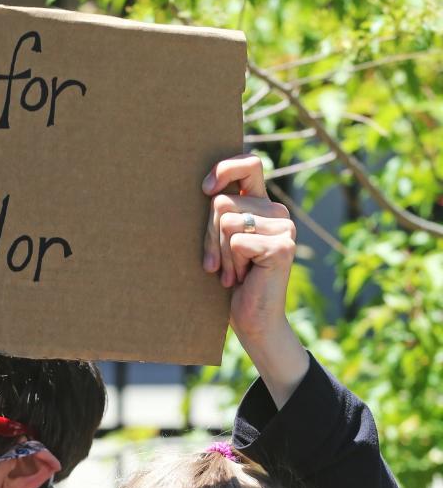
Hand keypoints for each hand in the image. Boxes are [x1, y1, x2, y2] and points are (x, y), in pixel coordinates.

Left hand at [202, 154, 308, 406]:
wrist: (253, 322)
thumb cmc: (231, 284)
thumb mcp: (221, 243)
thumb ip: (219, 215)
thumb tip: (205, 190)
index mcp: (263, 205)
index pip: (249, 165)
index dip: (225, 169)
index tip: (204, 189)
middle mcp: (277, 211)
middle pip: (222, 203)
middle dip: (208, 236)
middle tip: (216, 265)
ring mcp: (284, 227)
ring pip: (227, 222)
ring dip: (220, 254)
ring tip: (231, 274)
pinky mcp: (282, 246)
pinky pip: (236, 242)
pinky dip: (231, 264)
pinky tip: (242, 279)